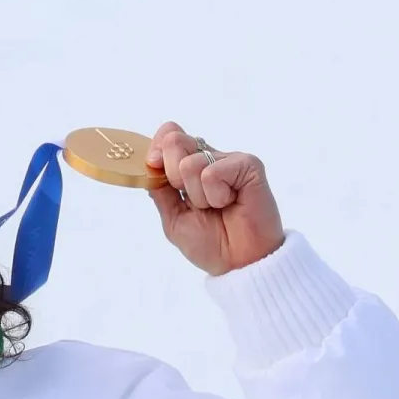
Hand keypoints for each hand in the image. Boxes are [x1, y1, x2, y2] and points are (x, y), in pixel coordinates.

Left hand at [144, 122, 284, 274]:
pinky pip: (212, 172)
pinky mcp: (248, 165)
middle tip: (193, 201)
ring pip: (189, 163)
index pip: (169, 135)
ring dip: (197, 196)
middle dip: (172, 177)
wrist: (238, 263)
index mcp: (191, 167)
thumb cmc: (211, 243)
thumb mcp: (173, 218)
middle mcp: (210, 158)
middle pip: (174, 141)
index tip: (153, 165)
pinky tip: (231, 203)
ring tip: (217, 207)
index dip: (156, 148)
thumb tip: (150, 164)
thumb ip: (160, 190)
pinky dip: (216, 196)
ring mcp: (229, 160)